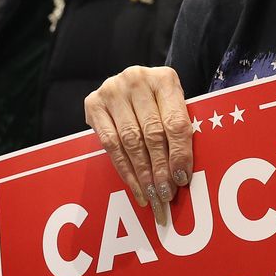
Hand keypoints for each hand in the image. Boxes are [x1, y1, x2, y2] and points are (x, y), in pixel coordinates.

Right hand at [85, 65, 192, 224]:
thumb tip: (182, 175)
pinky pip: (110, 144)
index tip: (182, 179)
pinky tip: (134, 186)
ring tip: (151, 196)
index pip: (175, 122)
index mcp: (165, 79)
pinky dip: (124, 169)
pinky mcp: (94, 103)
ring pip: (130, 141)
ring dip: (142, 174)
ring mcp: (112, 90)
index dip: (180, 153)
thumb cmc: (158, 103)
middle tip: (165, 194)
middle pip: (152, 133)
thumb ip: (180, 132)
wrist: (130, 86)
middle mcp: (136, 79)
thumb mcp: (174, 109)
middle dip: (160, 169)